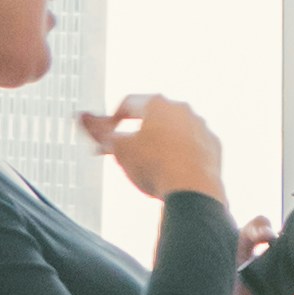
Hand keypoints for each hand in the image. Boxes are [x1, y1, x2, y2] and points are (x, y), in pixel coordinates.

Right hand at [82, 95, 224, 207]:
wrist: (194, 190)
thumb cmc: (154, 166)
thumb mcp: (119, 149)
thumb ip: (97, 131)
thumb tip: (79, 116)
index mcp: (157, 104)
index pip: (126, 105)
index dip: (109, 121)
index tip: (103, 139)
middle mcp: (182, 109)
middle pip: (151, 118)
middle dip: (134, 133)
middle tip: (122, 153)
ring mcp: (201, 127)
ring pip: (174, 132)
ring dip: (159, 143)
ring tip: (147, 165)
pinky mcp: (214, 146)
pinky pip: (192, 147)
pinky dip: (181, 156)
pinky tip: (172, 171)